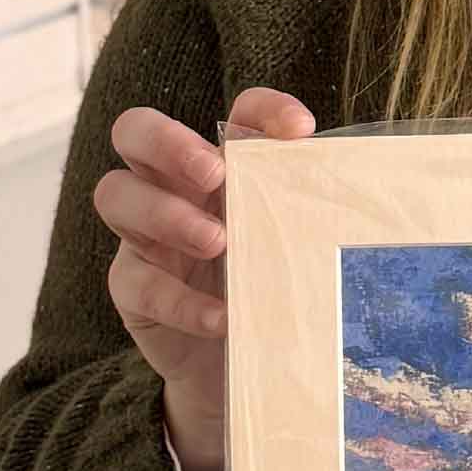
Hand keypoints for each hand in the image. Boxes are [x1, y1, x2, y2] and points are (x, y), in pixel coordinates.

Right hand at [93, 87, 315, 470]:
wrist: (238, 362)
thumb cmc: (268, 283)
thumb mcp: (289, 243)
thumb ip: (302, 210)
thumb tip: (356, 189)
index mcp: (219, 163)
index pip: (236, 111)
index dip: (265, 108)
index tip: (301, 131)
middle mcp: (171, 185)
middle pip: (135, 130)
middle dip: (170, 143)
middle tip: (214, 174)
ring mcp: (142, 233)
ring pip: (115, 194)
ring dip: (168, 214)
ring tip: (218, 242)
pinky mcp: (130, 287)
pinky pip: (137, 282)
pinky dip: (181, 300)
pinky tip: (220, 317)